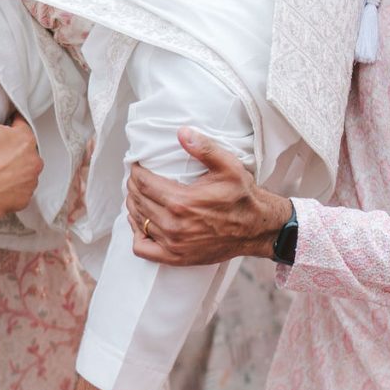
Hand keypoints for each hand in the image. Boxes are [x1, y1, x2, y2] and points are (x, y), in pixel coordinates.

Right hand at [0, 66, 41, 236]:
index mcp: (24, 139)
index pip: (20, 124)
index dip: (4, 126)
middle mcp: (32, 163)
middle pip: (22, 148)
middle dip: (8, 147)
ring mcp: (27, 184)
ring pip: (22, 169)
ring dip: (11, 167)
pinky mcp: (20, 202)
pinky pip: (18, 190)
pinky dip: (8, 187)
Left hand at [125, 133, 290, 265]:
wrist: (256, 228)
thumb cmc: (242, 197)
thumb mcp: (228, 167)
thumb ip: (204, 148)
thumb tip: (182, 132)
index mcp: (183, 202)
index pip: (143, 184)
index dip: (136, 172)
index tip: (136, 165)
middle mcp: (174, 225)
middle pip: (138, 201)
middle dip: (133, 186)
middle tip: (136, 178)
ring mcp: (174, 244)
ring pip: (138, 222)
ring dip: (134, 206)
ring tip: (138, 195)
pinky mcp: (176, 257)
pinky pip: (142, 248)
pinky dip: (137, 234)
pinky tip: (142, 223)